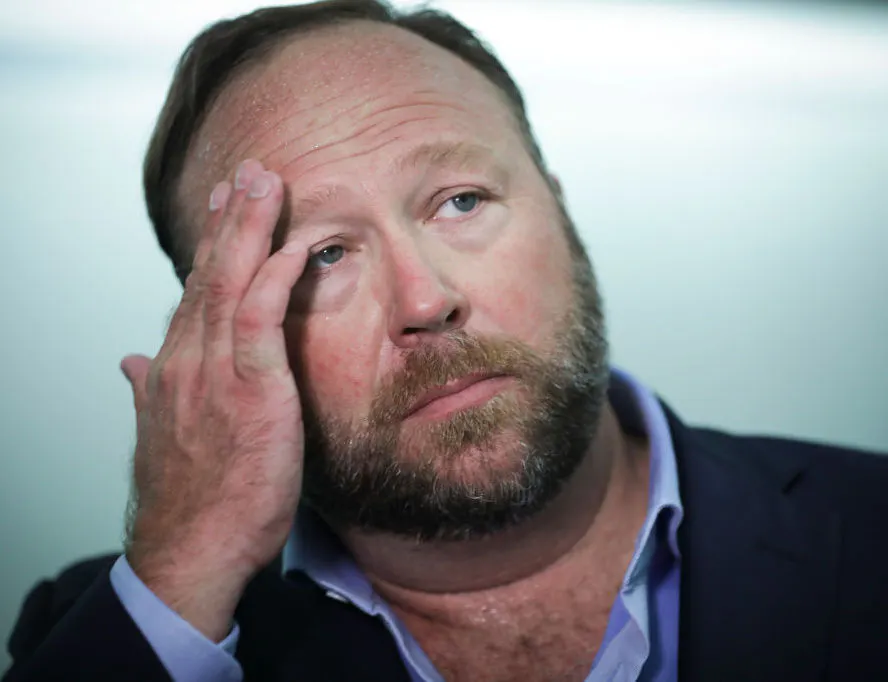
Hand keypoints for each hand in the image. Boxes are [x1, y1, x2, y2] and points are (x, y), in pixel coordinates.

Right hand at [120, 159, 306, 639]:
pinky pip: (261, 321)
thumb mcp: (163, 435)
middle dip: (229, 220)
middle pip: (210, 275)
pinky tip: (290, 247)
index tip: (224, 209)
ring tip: (265, 184)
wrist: (191, 550)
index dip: (212, 247)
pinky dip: (274, 279)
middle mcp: (188, 360)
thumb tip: (129, 363)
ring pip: (231, 284)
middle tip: (247, 174)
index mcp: (174, 369)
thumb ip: (148, 392)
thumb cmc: (190, 499)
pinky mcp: (250, 391)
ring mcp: (215, 373)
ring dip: (249, 229)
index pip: (195, 294)